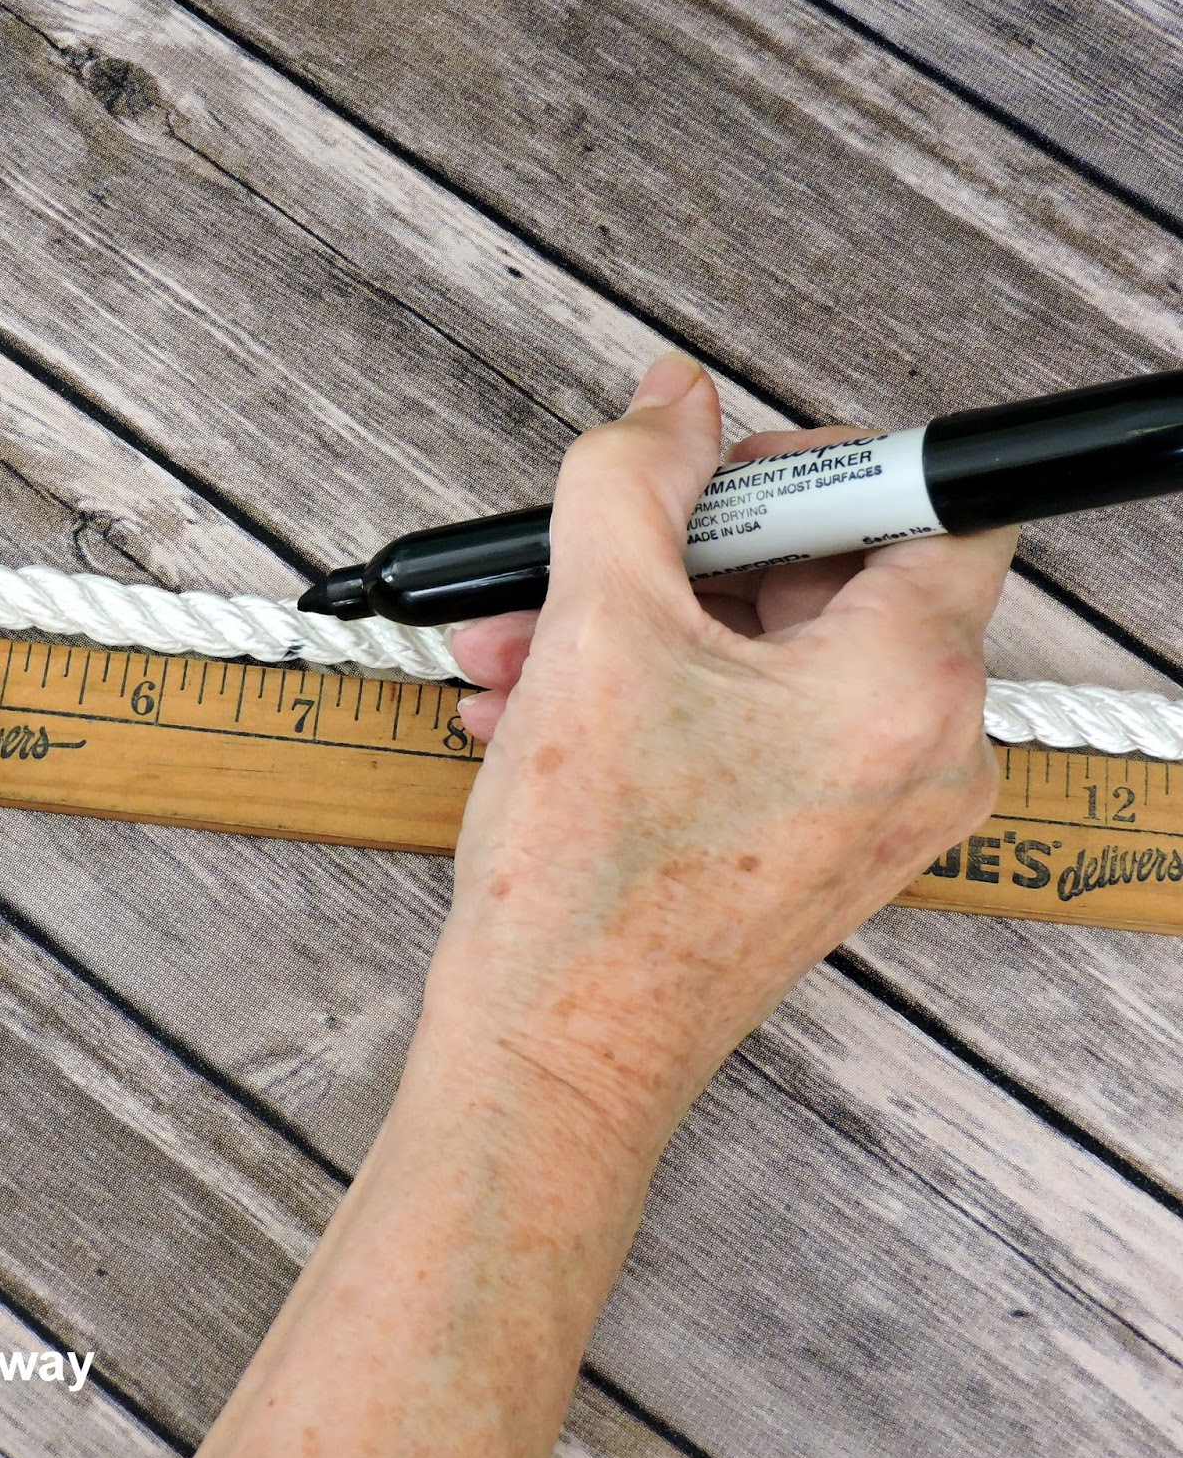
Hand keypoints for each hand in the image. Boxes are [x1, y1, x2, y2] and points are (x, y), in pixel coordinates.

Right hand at [436, 352, 1017, 1149]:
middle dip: (679, 555)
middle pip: (832, 575)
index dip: (815, 466)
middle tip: (589, 561)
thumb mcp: (596, 627)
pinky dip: (658, 694)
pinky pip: (755, 724)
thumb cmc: (591, 886)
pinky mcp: (820, 844)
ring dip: (641, 626)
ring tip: (525, 648)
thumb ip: (634, 478)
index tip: (719, 477)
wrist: (559, 1056)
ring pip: (771, 653)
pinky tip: (542, 704)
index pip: (933, 500)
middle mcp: (922, 751)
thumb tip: (671, 401)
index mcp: (907, 685)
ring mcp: (875, 807)